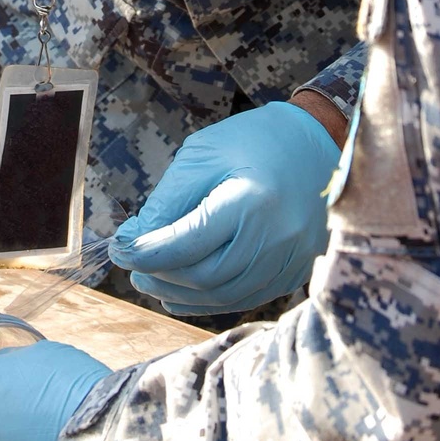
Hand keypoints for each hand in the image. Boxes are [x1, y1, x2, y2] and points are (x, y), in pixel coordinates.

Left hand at [108, 100, 340, 314]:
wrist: (319, 142)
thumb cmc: (255, 140)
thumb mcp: (203, 154)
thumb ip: (169, 199)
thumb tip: (136, 238)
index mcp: (252, 200)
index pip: (187, 243)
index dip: (146, 252)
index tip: (120, 249)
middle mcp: (276, 237)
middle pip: (205, 277)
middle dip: (159, 276)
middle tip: (132, 267)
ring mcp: (290, 260)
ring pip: (224, 295)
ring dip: (180, 293)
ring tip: (152, 279)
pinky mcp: (295, 272)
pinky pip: (245, 298)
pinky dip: (209, 300)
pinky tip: (184, 290)